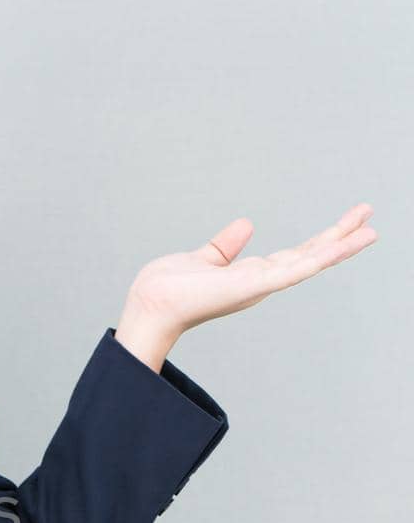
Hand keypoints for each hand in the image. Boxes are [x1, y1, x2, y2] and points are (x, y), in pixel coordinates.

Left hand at [115, 202, 379, 367]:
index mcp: (251, 275)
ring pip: (310, 262)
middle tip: (369, 217)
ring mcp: (260, 285)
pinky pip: (294, 270)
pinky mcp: (254, 286)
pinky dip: (320, 258)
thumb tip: (247, 225)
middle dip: (340, 237)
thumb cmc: (168, 289)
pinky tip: (342, 245)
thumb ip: (226, 246)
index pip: (295, 254)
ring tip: (371, 230)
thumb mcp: (203, 258)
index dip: (322, 240)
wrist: (151, 305)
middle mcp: (261, 282)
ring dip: (341, 247)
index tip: (346, 223)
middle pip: (310, 255)